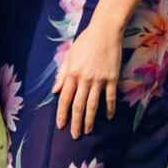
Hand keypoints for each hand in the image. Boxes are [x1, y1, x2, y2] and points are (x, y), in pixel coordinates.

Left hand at [52, 20, 122, 136]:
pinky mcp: (112, 78)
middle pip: (78, 105)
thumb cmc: (84, 43)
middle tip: (75, 135)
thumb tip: (55, 91)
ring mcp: (99, 80)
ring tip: (87, 131)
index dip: (62, 113)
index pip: (65, 98)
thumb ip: (62, 74)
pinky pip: (110, 97)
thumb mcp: (68, 56)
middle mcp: (84, 79)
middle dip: (75, 122)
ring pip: (93, 105)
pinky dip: (109, 108)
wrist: (105, 32)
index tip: (61, 125)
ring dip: (90, 120)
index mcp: (72, 74)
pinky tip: (108, 117)